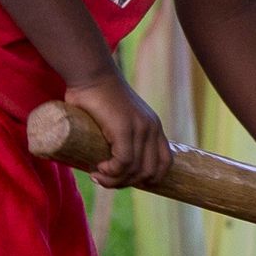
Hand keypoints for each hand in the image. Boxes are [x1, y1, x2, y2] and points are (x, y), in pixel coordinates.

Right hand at [58, 73, 169, 189]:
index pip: (164, 162)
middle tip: (104, 179)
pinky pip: (124, 162)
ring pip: (135, 170)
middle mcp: (152, 128)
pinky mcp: (125, 128)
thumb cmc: (96, 96)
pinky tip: (98, 169)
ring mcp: (140, 128)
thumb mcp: (115, 118)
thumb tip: (105, 159)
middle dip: (127, 183)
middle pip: (150, 172)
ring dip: (115, 181)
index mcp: (153, 127)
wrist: (91, 73)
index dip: (148, 178)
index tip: (124, 180)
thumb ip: (117, 135)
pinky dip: (111, 172)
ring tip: (97, 176)